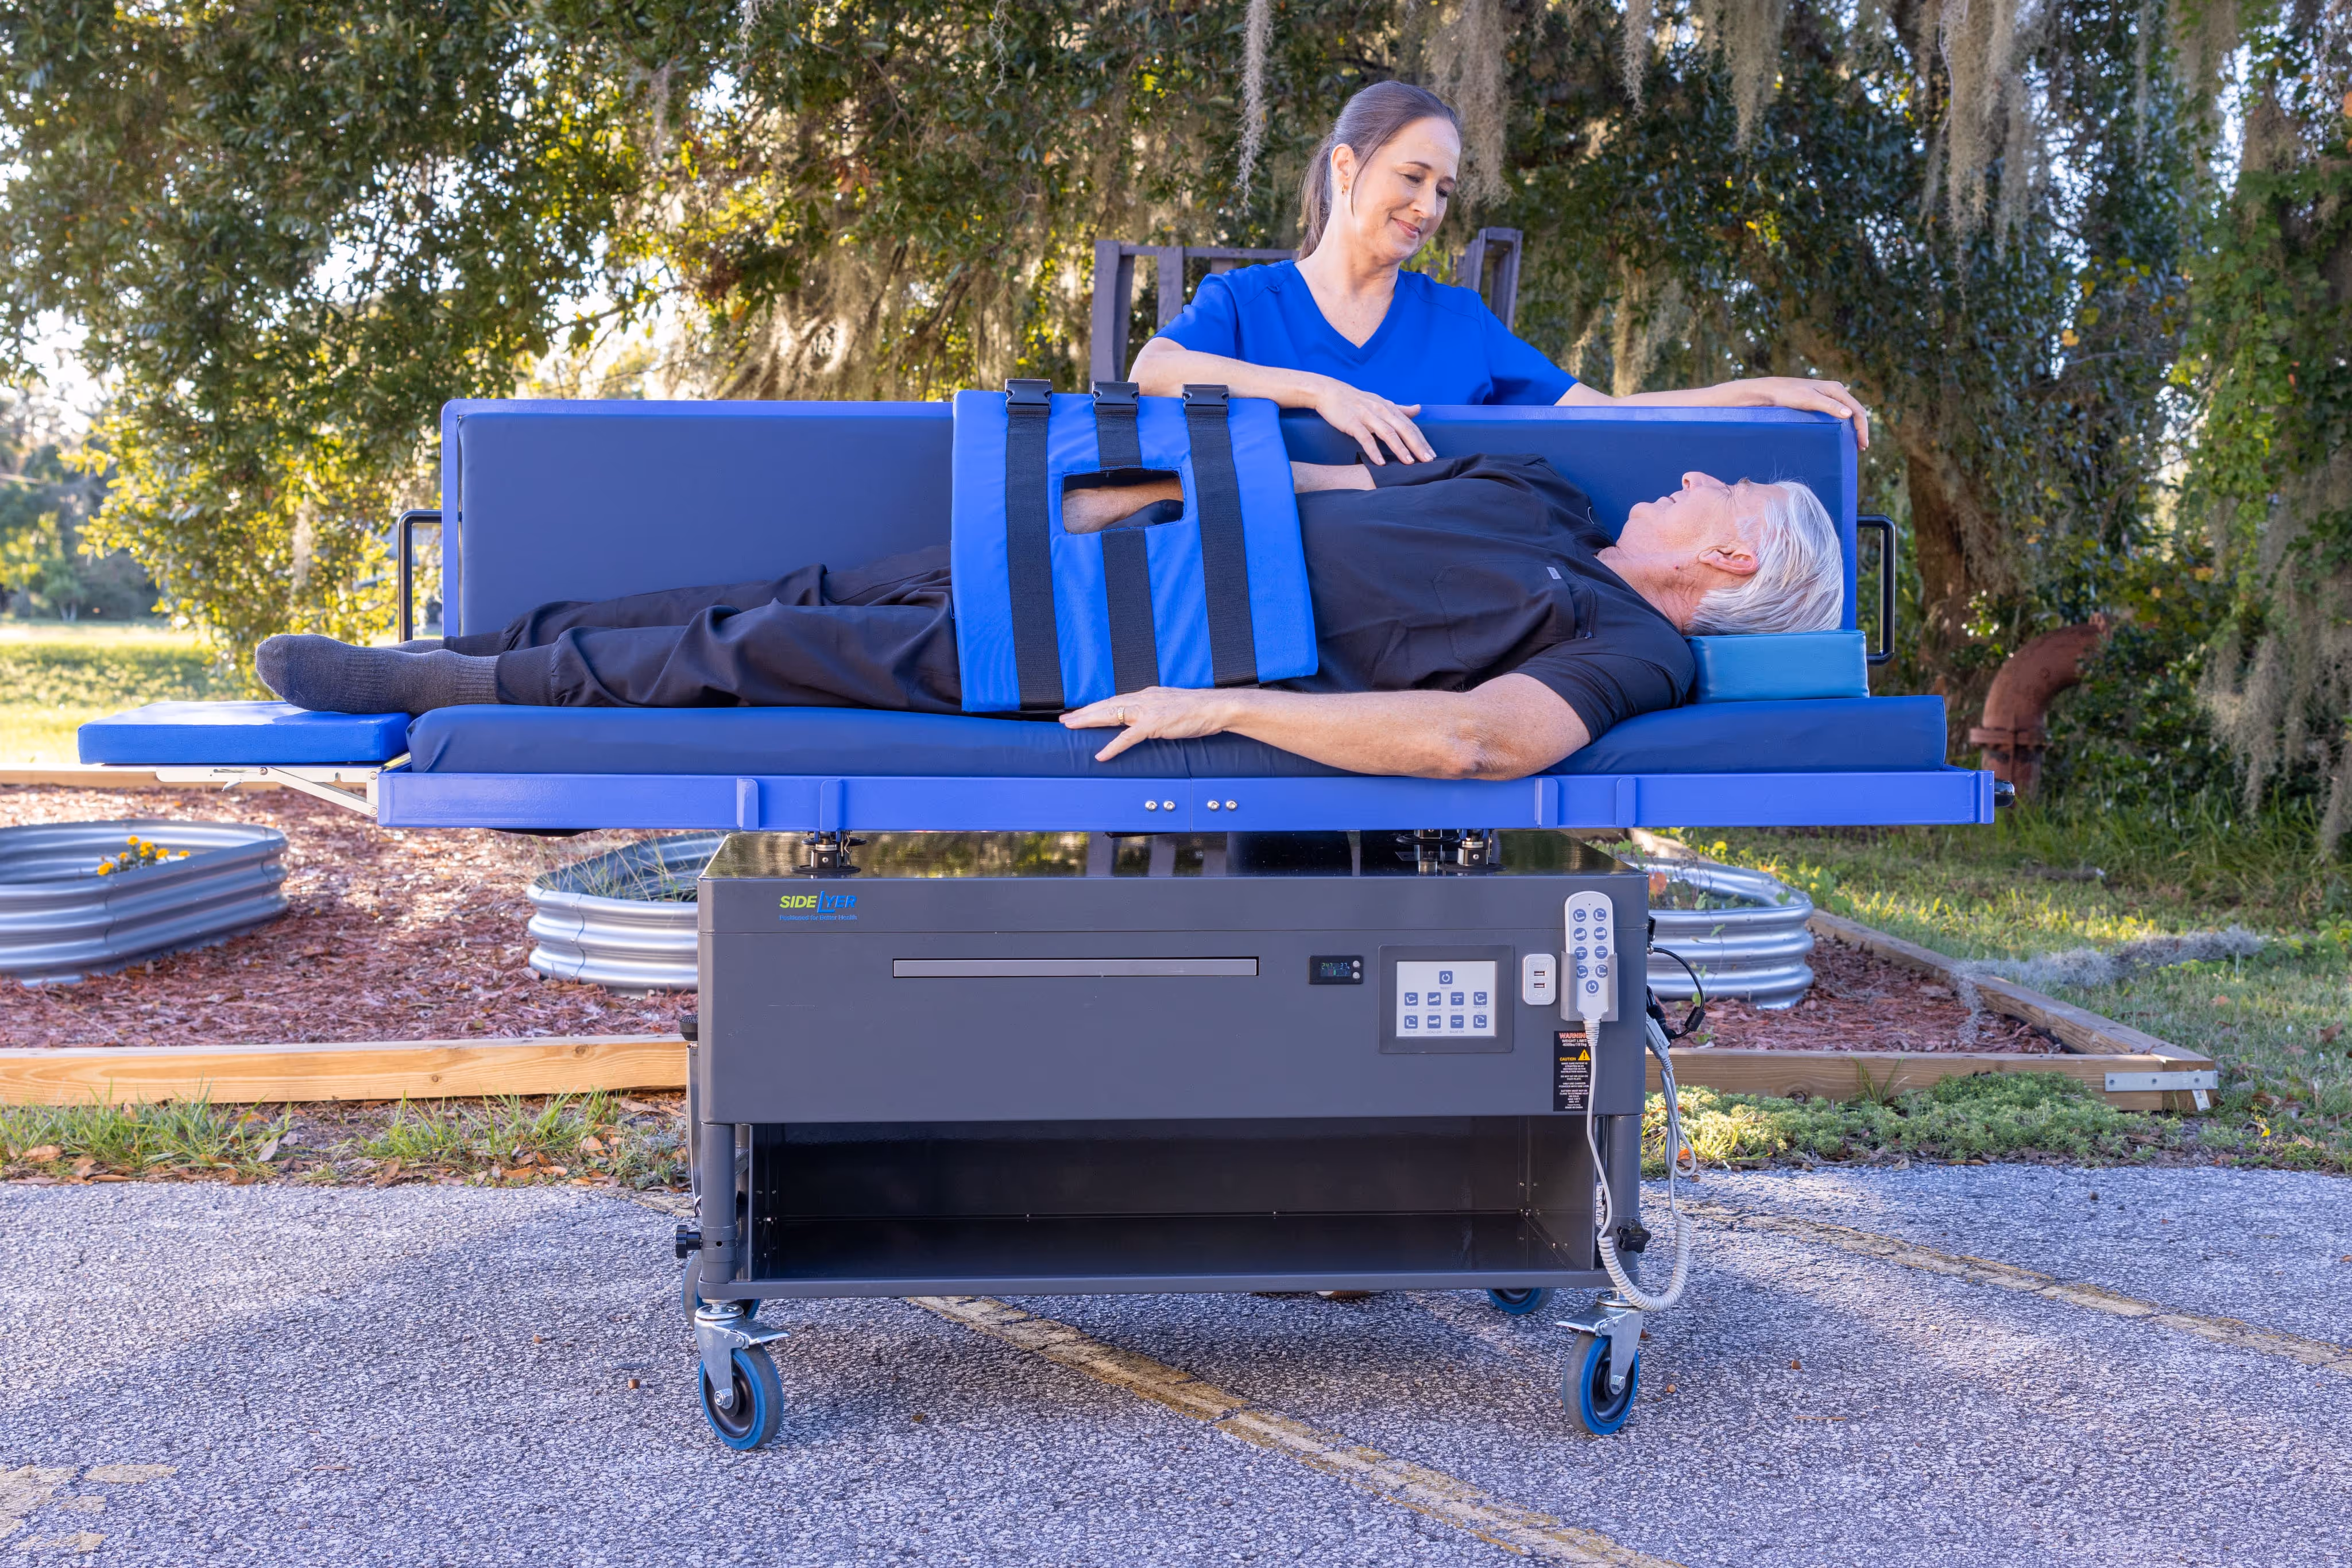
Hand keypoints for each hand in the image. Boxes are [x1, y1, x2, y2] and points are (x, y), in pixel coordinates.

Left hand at [1060, 686, 1243, 761]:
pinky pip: (1129, 737)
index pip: (1115, 700)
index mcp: (1147, 695)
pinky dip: (1113, 746)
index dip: (1095, 706)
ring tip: (1071, 727)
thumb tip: (1146, 719)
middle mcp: (1144, 699)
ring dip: (1089, 721)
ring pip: (1111, 714)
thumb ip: (1156, 710)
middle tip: (1064, 720)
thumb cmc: (1198, 709)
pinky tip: (1101, 754)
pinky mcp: (1155, 724)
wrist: (1216, 707)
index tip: (1079, 712)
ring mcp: (1148, 711)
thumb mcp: (1172, 705)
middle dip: (1084, 712)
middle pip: (1107, 705)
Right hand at [1311, 379, 1432, 464]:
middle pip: (1404, 429)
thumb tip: (1418, 409)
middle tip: (1428, 460)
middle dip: (1417, 445)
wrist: (1329, 392)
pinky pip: (1365, 438)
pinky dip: (1374, 450)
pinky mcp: (1353, 423)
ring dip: (1400, 448)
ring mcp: (1367, 416)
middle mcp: (1381, 411)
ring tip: (1409, 462)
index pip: (1410, 426)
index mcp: (1389, 408)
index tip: (1432, 454)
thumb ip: (1400, 408)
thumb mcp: (1380, 401)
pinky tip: (1381, 462)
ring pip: (1388, 433)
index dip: (1422, 440)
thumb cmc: (1356, 400)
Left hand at [1737, 377, 1870, 448]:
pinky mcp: (1819, 404)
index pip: (1857, 409)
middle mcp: (1834, 392)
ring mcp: (1827, 398)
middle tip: (1861, 447)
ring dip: (1852, 429)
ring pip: (1847, 414)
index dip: (1862, 427)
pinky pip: (1836, 416)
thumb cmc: (1787, 394)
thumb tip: (1849, 415)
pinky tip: (1841, 435)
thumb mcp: (1808, 399)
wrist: (1769, 392)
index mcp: (1835, 389)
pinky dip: (1842, 426)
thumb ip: (1828, 405)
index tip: (1863, 443)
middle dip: (1860, 429)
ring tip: (1854, 444)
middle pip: (1854, 412)